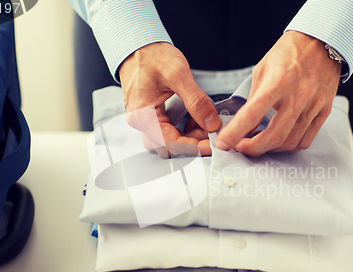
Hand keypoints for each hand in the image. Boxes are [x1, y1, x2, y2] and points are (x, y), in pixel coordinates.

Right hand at [119, 42, 219, 156]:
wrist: (137, 44)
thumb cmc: (151, 55)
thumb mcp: (178, 74)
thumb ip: (197, 101)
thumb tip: (212, 123)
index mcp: (143, 116)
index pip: (172, 143)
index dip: (195, 147)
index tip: (214, 145)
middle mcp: (141, 122)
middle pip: (171, 145)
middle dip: (195, 142)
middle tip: (215, 134)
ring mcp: (145, 120)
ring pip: (172, 139)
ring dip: (191, 136)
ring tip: (208, 124)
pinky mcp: (152, 116)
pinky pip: (170, 130)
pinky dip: (185, 128)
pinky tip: (198, 119)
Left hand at [216, 31, 341, 155]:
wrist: (322, 41)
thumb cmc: (289, 53)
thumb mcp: (262, 70)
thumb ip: (253, 98)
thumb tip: (243, 124)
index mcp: (277, 82)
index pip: (251, 115)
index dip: (234, 134)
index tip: (223, 143)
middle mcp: (297, 95)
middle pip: (273, 137)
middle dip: (252, 149)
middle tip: (241, 147)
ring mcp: (313, 105)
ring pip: (289, 142)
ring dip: (270, 148)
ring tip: (259, 142)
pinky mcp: (324, 111)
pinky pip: (305, 140)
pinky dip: (289, 146)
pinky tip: (279, 140)